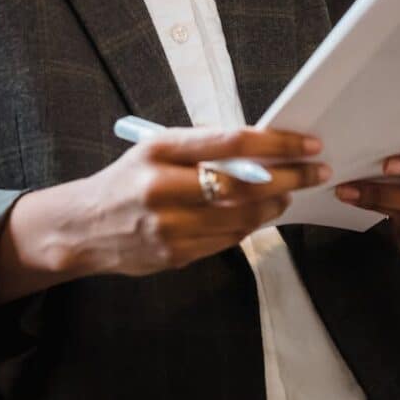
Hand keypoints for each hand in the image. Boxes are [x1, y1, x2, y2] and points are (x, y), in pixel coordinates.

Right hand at [68, 126, 329, 276]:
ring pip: (240, 217)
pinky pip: (226, 240)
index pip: (231, 143)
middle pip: (243, 185)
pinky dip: (251, 225)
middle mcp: (163, 189)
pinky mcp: (174, 256)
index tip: (308, 144)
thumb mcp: (156, 147)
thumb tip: (259, 145)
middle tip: (316, 172)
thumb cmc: (129, 178)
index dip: (276, 144)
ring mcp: (169, 228)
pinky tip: (262, 213)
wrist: (84, 227)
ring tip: (290, 193)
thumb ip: (203, 146)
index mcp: (160, 151)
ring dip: (274, 205)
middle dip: (288, 178)